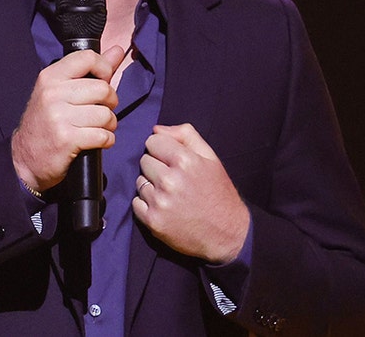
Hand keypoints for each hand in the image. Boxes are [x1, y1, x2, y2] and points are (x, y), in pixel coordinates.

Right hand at [11, 46, 124, 193]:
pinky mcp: (66, 139)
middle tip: (101, 111)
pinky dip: (107, 140)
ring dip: (109, 125)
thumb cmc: (46, 122)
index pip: (87, 58)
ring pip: (106, 114)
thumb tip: (117, 50)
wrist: (25, 158)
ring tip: (98, 128)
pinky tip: (97, 141)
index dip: (104, 69)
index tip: (103, 81)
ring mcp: (58, 116)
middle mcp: (52, 93)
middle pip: (103, 89)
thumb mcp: (61, 91)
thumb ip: (92, 70)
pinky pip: (103, 135)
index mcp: (50, 77)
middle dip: (110, 103)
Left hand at [132, 123, 249, 263]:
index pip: (152, 141)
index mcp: (185, 161)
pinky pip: (136, 202)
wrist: (228, 234)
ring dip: (151, 186)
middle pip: (144, 160)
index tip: (172, 160)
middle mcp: (170, 180)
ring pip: (140, 181)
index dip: (162, 149)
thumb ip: (185, 136)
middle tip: (174, 179)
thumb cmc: (218, 193)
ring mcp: (160, 202)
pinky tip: (164, 207)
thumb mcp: (211, 158)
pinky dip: (146, 204)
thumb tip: (157, 129)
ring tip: (171, 195)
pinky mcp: (153, 221)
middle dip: (156, 166)